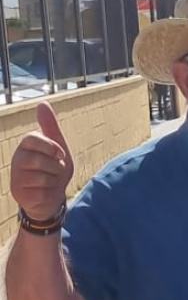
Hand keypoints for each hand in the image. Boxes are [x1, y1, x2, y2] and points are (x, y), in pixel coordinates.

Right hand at [10, 103, 74, 221]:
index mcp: (26, 145)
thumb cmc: (54, 168)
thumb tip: (42, 103)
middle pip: (39, 159)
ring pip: (41, 177)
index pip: (31, 138)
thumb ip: (50, 126)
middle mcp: (17, 159)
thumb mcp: (57, 146)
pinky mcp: (18, 192)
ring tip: (49, 181)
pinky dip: (49, 192)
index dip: (50, 146)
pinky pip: (41, 191)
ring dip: (53, 180)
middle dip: (55, 167)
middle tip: (54, 171)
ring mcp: (15, 176)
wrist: (52, 195)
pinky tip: (44, 192)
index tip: (60, 154)